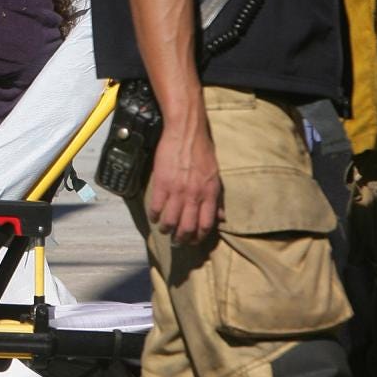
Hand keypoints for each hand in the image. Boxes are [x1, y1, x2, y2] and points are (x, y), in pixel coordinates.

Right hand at [147, 119, 222, 244]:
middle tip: (177, 241)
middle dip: (181, 239)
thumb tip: (222, 217)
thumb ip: (217, 199)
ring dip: (166, 230)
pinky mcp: (162, 184)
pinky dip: (154, 216)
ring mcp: (177, 191)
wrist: (186, 134)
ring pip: (171, 221)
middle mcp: (195, 196)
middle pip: (188, 227)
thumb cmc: (202, 152)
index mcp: (210, 194)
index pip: (206, 225)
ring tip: (164, 230)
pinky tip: (154, 217)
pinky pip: (157, 207)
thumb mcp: (215, 176)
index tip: (193, 241)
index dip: (199, 237)